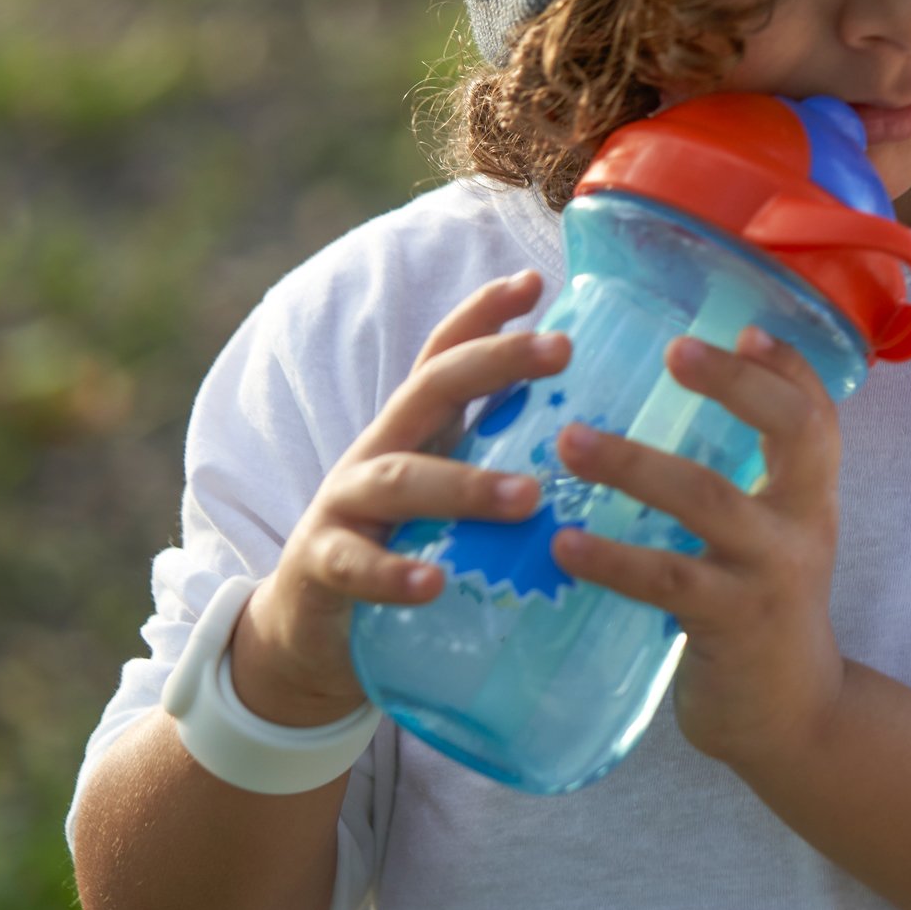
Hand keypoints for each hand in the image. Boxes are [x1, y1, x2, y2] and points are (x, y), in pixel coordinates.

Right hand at [228, 269, 570, 727]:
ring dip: (465, 485)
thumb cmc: (402, 547)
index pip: (447, 354)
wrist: (308, 629)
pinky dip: (392, 574)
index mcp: (416, 429)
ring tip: (527, 496)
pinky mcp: (322, 566)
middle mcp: (378, 450)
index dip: (485, 314)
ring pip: (401, 480)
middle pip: (430, 389)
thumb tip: (602, 446)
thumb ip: (504, 463)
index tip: (537, 280)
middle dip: (494, 361)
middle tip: (562, 349)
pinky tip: (432, 584)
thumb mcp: (450, 496)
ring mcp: (345, 506)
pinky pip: (355, 566)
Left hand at [550, 325, 846, 774]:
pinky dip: (612, 557)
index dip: (788, 365)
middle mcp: (803, 524)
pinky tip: (563, 543)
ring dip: (634, 464)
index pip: (818, 412)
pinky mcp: (732, 623)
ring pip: (709, 499)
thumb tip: (651, 413)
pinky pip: (666, 581)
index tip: (746, 324)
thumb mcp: (769, 540)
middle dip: (736, 384)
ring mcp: (771, 574)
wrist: (792, 721)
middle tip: (673, 351)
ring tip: (569, 441)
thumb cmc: (760, 615)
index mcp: (811, 496)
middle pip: (793, 432)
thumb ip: (738, 485)